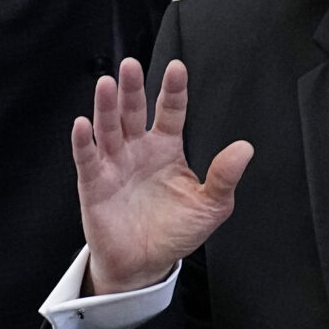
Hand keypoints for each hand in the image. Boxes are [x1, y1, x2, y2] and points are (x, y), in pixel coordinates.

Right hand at [72, 58, 253, 293]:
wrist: (146, 263)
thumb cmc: (175, 231)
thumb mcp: (211, 206)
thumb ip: (225, 176)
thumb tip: (245, 149)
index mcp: (167, 148)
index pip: (171, 112)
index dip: (173, 90)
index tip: (177, 68)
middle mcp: (138, 150)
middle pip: (133, 111)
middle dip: (132, 89)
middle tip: (131, 65)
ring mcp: (114, 164)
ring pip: (108, 128)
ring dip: (106, 107)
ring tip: (107, 84)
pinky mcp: (94, 184)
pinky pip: (86, 159)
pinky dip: (83, 142)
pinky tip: (82, 125)